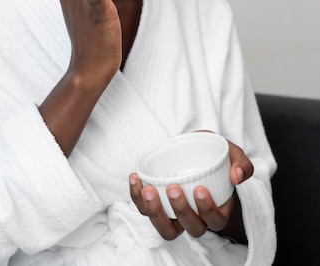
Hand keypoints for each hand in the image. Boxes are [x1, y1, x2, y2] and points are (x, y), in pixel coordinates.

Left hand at [129, 138, 252, 240]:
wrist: (194, 147)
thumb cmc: (214, 154)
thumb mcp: (232, 153)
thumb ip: (241, 163)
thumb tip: (237, 176)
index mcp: (217, 209)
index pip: (215, 221)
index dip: (207, 211)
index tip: (200, 189)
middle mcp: (196, 217)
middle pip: (191, 228)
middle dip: (181, 212)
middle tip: (173, 188)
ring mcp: (175, 214)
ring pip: (166, 228)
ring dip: (154, 213)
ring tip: (147, 189)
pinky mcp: (157, 204)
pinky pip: (145, 210)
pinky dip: (137, 197)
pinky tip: (135, 178)